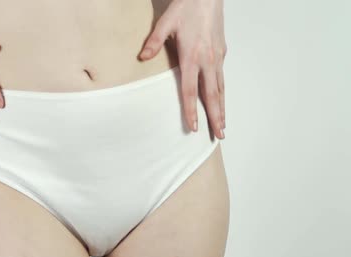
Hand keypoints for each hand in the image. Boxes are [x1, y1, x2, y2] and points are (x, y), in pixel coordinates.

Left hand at [139, 0, 226, 138]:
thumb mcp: (165, 22)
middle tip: (218, 135)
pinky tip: (221, 102)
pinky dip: (222, 93)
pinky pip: (222, 78)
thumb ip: (153, 42)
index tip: (193, 127)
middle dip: (216, 117)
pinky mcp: (221, 52)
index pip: (191, 90)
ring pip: (221, 88)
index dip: (192, 110)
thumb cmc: (187, 7)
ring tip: (223, 125)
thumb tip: (142, 57)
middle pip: (212, 95)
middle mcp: (208, 60)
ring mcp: (217, 57)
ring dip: (222, 108)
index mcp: (192, 56)